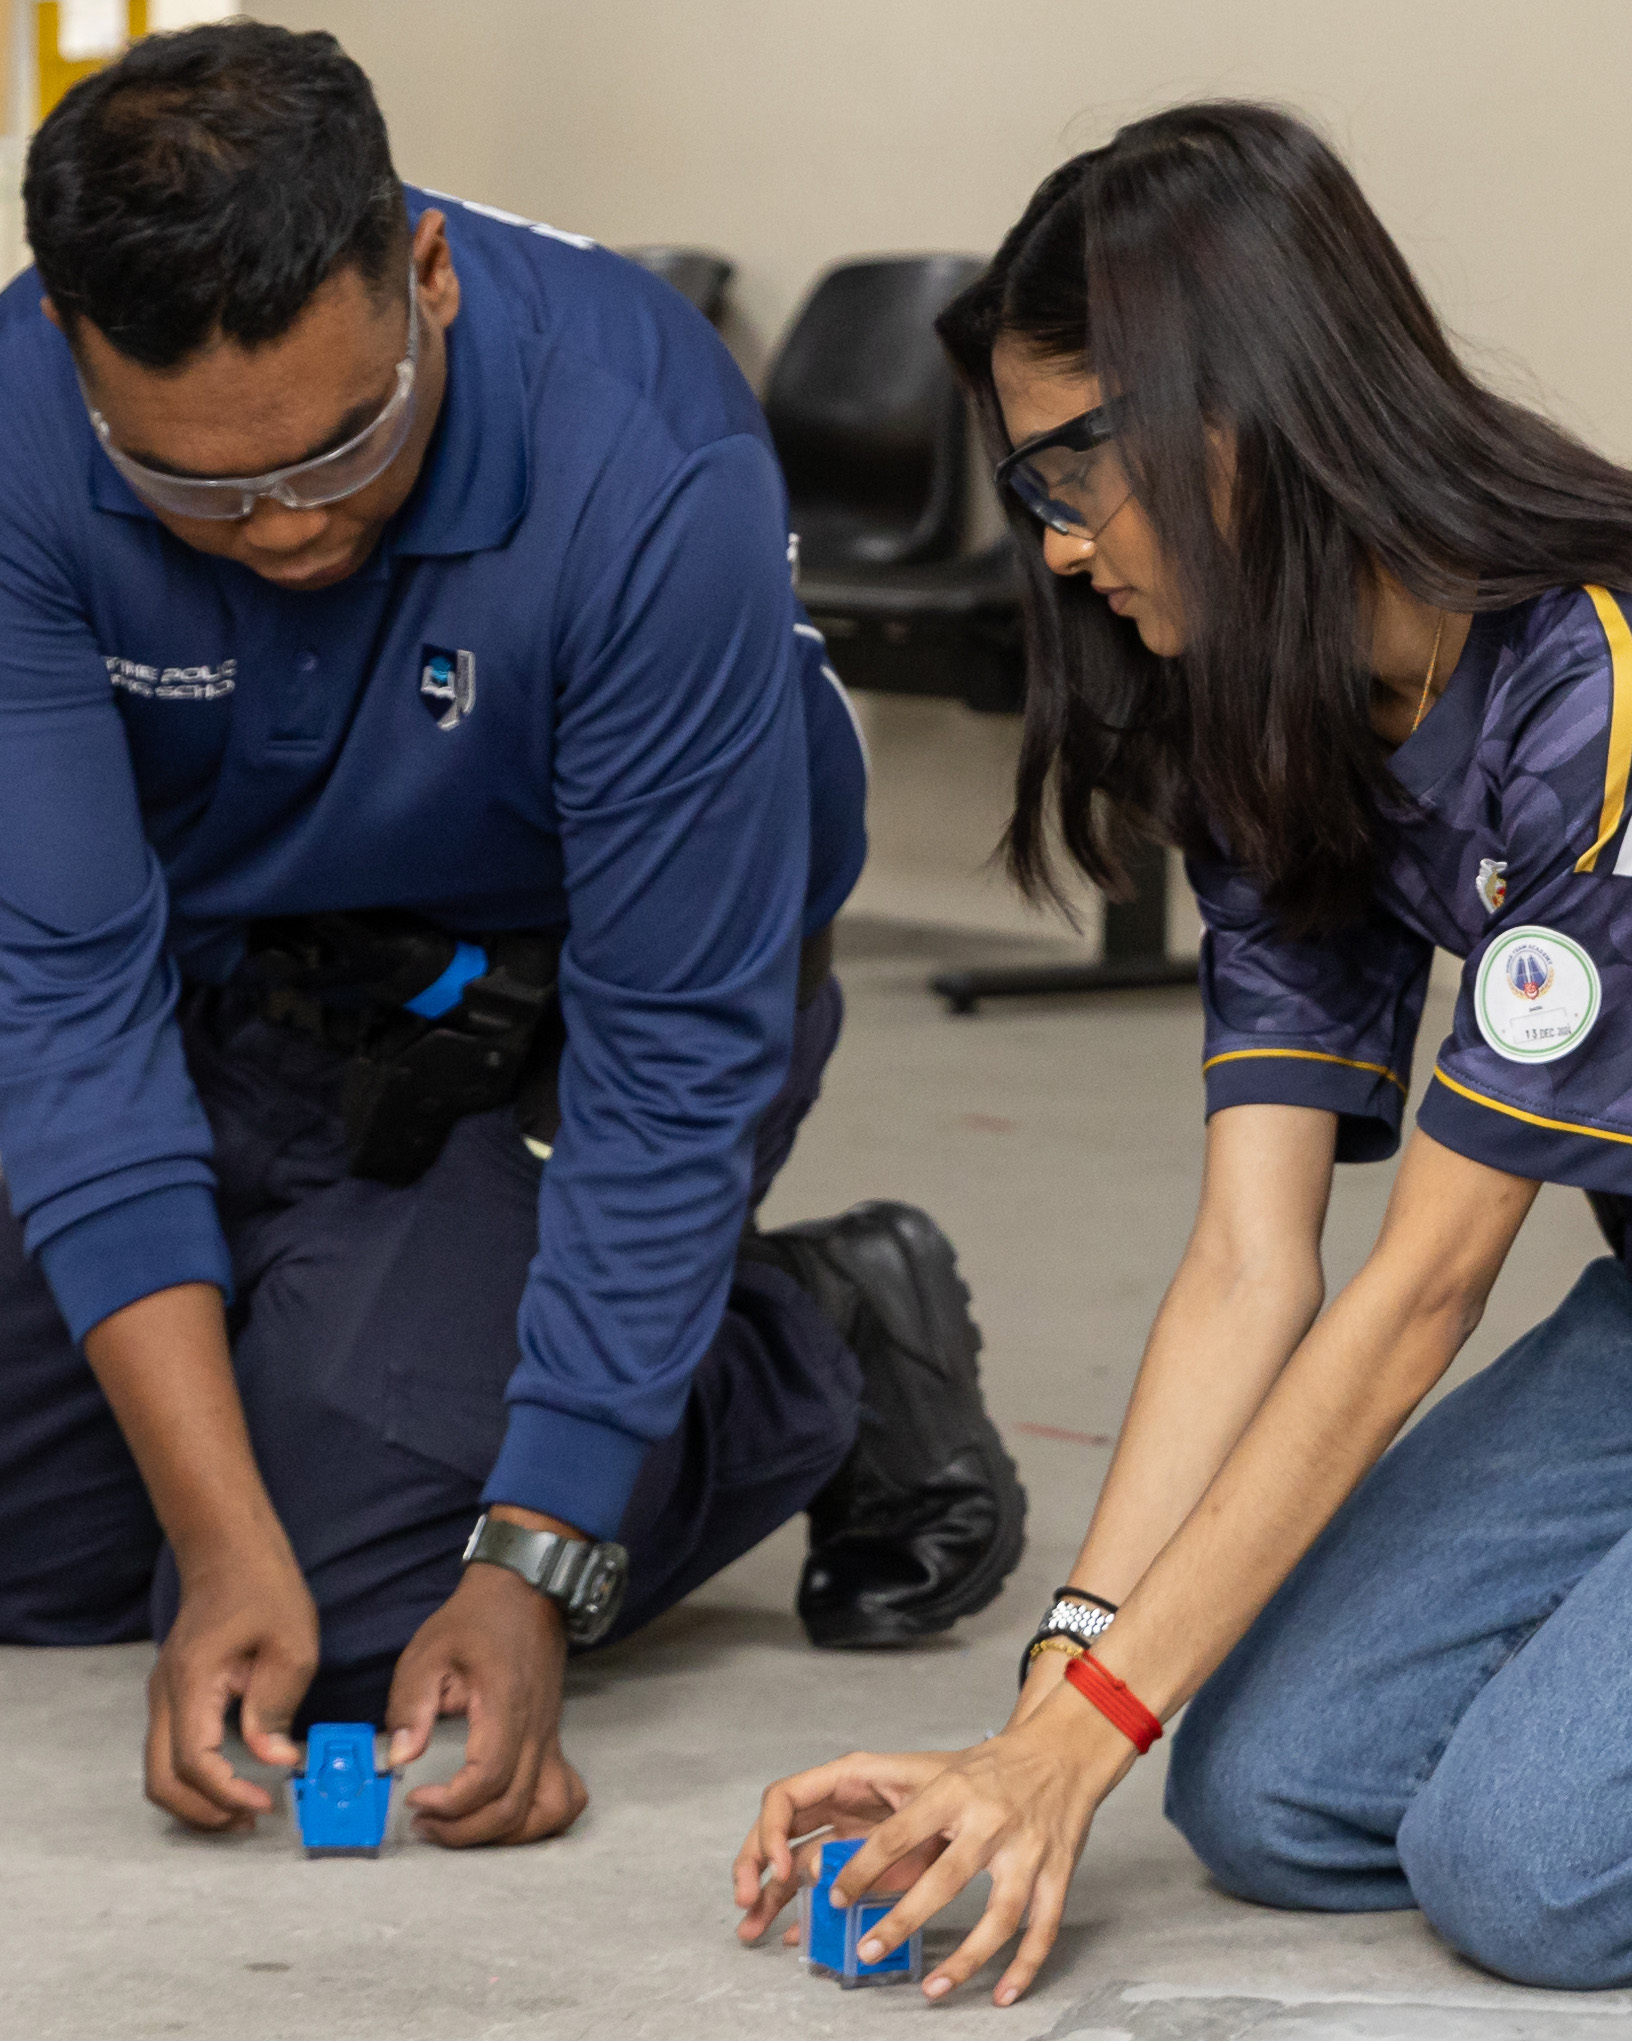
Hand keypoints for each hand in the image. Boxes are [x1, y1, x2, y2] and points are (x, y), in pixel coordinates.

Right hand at [145, 1539, 318, 1831]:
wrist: (229, 1549)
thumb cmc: (263, 1586)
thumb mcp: (290, 1643)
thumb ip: (276, 1706)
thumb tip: (274, 1760)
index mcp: (192, 1682)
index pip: (193, 1761)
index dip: (225, 1793)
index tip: (264, 1804)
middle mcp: (166, 1695)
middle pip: (160, 1781)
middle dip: (202, 1813)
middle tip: (248, 1821)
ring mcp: (164, 1695)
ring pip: (160, 1771)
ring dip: (196, 1800)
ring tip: (243, 1809)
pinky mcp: (174, 1694)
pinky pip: (171, 1751)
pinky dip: (194, 1778)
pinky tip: (233, 1779)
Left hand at [386, 1560, 586, 1846]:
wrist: (525, 1592)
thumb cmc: (474, 1621)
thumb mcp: (428, 1652)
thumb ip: (411, 1706)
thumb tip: (399, 1760)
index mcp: (505, 1706)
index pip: (488, 1778)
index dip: (450, 1804)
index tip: (414, 1798)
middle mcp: (536, 1730)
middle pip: (512, 1808)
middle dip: (464, 1831)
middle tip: (424, 1821)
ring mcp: (551, 1738)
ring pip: (544, 1813)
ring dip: (502, 1835)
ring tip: (460, 1826)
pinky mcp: (554, 1741)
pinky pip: (565, 1798)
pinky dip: (541, 1821)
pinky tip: (505, 1815)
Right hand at [733, 1748, 956, 1945]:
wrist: (1002, 1792)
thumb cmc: (963, 1781)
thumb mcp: (924, 1801)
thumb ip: (880, 1837)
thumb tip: (826, 1875)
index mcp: (847, 1778)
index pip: (786, 1797)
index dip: (772, 1832)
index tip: (784, 1869)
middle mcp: (838, 1806)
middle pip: (777, 1831)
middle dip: (754, 1863)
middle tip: (745, 1900)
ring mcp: (848, 1836)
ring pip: (793, 1864)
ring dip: (769, 1895)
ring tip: (751, 1929)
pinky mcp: (864, 1867)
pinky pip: (823, 1887)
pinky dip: (805, 1910)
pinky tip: (792, 1935)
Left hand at [803, 1691, 1133, 2006]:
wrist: (1062, 1748)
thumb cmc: (996, 1767)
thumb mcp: (948, 1775)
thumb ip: (912, 1816)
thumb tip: (859, 1858)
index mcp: (954, 1793)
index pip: (899, 1834)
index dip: (864, 1869)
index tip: (838, 1897)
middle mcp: (991, 1822)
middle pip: (945, 1881)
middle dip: (902, 1921)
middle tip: (867, 1951)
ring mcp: (1028, 1850)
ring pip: (999, 1917)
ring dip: (966, 1960)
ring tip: (933, 1988)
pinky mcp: (1059, 1870)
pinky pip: (1043, 1928)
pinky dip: (1025, 1966)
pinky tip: (1003, 1993)